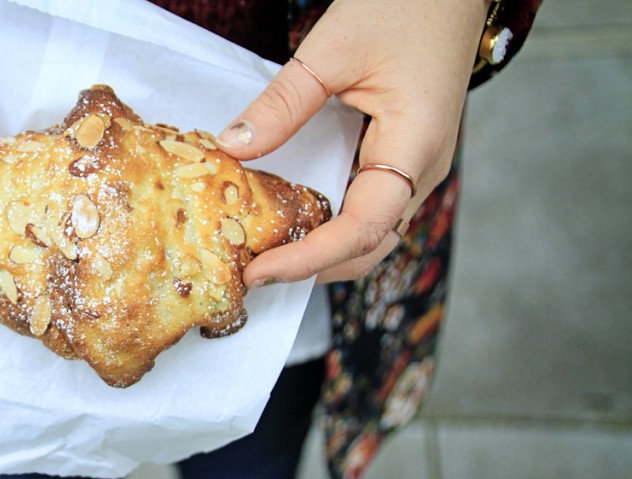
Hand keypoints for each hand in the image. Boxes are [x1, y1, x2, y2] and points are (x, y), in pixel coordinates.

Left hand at [219, 0, 489, 284]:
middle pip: (369, 247)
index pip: (361, 229)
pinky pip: (368, 210)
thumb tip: (234, 146)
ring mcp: (415, 170)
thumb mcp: (331, 49)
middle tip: (255, 273)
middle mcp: (422, 171)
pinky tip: (293, 222)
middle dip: (313, 269)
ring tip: (267, 256)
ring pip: (371, 236)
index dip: (309, 259)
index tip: (260, 271)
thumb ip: (283, 103)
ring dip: (322, 253)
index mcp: (415, 148)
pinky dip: (331, 226)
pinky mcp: (402, 162)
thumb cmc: (404, 8)